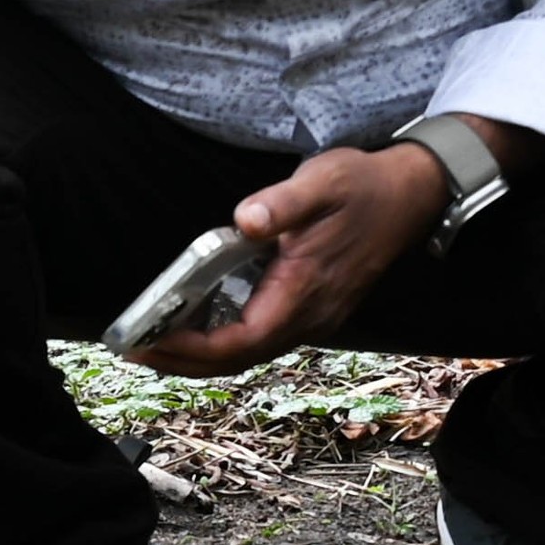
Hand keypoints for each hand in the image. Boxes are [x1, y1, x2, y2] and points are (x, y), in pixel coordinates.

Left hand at [131, 143, 447, 376]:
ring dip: (200, 357)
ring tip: (152, 345)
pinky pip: (260, 338)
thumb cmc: (363, 186)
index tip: (153, 341)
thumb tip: (245, 220)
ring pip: (249, 354)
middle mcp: (311, 315)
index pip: (243, 339)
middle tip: (133, 351)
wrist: (411, 194)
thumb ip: (281, 204)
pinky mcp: (311, 308)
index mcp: (306, 291)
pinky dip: (222, 342)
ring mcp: (314, 316)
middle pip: (240, 358)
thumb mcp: (321, 182)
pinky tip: (193, 327)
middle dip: (185, 362)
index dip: (195, 348)